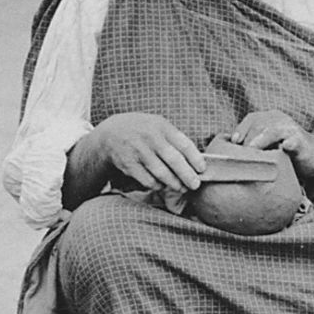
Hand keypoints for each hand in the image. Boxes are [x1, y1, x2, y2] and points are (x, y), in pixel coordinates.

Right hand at [85, 112, 205, 193]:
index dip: (195, 159)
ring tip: (181, 188)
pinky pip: (148, 180)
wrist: (110, 133)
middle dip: (187, 175)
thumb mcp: (158, 126)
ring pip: (162, 173)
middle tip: (195, 184)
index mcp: (161, 126)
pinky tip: (162, 185)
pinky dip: (158, 185)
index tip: (202, 169)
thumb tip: (195, 160)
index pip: (184, 144)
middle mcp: (150, 138)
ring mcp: (138, 151)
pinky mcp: (128, 164)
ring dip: (174, 184)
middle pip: (174, 160)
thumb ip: (174, 139)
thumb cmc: (142, 131)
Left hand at [229, 110, 313, 179]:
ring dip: (261, 140)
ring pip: (273, 131)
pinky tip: (285, 147)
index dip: (241, 129)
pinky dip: (290, 144)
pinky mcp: (303, 143)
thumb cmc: (287, 153)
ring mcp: (292, 131)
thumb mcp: (268, 145)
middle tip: (239, 155)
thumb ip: (252, 144)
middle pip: (260, 125)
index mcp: (271, 118)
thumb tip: (227, 151)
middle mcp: (281, 121)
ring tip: (252, 150)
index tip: (232, 142)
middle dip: (248, 139)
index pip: (252, 119)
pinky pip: (295, 142)